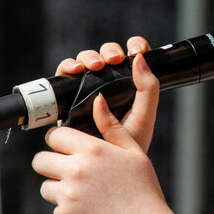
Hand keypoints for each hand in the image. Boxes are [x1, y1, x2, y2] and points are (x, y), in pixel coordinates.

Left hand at [34, 94, 184, 213]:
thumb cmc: (143, 191)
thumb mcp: (134, 152)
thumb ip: (112, 126)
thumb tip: (98, 101)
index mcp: (92, 150)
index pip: (55, 135)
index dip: (61, 141)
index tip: (69, 148)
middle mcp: (75, 170)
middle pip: (40, 159)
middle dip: (52, 163)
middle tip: (72, 171)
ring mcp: (67, 195)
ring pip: (45, 185)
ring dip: (58, 188)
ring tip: (84, 194)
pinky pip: (55, 208)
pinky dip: (68, 210)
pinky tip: (89, 211)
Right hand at [55, 36, 157, 151]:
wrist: (104, 167)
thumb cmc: (128, 144)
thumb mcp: (144, 116)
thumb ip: (148, 89)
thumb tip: (139, 59)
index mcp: (129, 84)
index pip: (133, 55)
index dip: (135, 45)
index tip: (136, 50)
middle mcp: (108, 83)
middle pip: (106, 55)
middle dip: (109, 51)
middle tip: (113, 60)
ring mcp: (87, 89)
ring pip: (86, 60)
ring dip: (89, 56)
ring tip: (93, 67)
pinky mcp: (68, 96)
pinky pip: (65, 75)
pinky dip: (68, 66)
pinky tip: (75, 71)